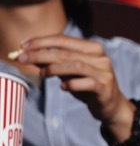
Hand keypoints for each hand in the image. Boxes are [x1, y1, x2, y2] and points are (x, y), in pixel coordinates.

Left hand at [16, 34, 130, 128]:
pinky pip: (85, 83)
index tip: (22, 46)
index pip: (63, 39)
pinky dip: (71, 84)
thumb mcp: (69, 72)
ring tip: (42, 74)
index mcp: (92, 48)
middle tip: (22, 58)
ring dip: (54, 69)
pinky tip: (63, 87)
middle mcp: (100, 57)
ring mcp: (104, 72)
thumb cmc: (88, 86)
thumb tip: (27, 54)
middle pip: (66, 53)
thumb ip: (52, 62)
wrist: (111, 106)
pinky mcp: (105, 87)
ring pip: (75, 66)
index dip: (41, 41)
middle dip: (41, 54)